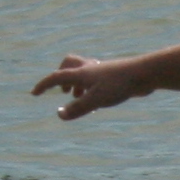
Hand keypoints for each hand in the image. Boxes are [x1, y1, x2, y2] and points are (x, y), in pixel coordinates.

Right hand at [32, 54, 149, 119]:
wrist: (144, 74)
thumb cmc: (119, 86)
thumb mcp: (96, 100)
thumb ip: (77, 108)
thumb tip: (59, 114)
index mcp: (81, 73)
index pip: (56, 77)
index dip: (44, 85)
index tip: (34, 94)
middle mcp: (90, 69)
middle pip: (68, 64)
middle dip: (62, 77)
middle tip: (64, 91)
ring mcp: (102, 70)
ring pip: (83, 72)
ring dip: (77, 84)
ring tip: (79, 99)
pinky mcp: (114, 75)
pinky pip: (97, 78)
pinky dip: (91, 87)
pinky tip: (100, 100)